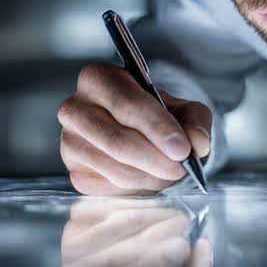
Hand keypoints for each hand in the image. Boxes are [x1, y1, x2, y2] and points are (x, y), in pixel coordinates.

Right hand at [58, 63, 212, 194]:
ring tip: (171, 173)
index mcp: (98, 78)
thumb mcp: (184, 109)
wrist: (138, 133)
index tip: (183, 149)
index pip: (127, 105)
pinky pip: (110, 188)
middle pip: (118, 141)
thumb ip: (196, 121)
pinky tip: (150, 177)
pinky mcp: (75, 171)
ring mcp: (70, 142)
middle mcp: (75, 108)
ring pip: (116, 168)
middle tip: (182, 168)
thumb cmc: (158, 116)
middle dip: (156, 159)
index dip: (158, 129)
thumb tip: (196, 144)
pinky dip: (138, 188)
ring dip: (151, 177)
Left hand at [58, 198, 212, 266]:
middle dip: (155, 238)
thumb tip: (202, 255)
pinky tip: (157, 209)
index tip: (181, 248)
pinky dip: (139, 204)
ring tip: (178, 217)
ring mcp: (71, 242)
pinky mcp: (77, 215)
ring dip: (152, 218)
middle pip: (114, 255)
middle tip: (186, 227)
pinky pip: (112, 205)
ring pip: (116, 226)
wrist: (137, 248)